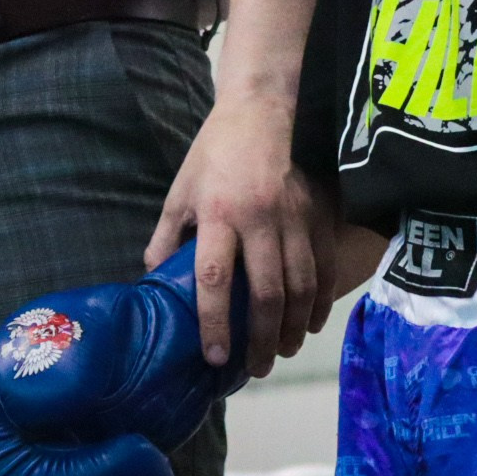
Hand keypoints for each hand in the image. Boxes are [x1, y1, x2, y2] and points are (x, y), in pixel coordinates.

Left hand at [145, 95, 335, 376]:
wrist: (268, 107)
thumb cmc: (218, 149)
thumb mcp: (183, 186)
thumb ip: (168, 232)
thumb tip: (152, 274)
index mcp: (219, 212)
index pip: (214, 277)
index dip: (215, 321)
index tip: (215, 356)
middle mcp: (260, 219)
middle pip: (265, 293)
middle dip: (261, 340)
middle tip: (257, 368)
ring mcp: (296, 218)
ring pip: (300, 287)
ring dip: (293, 329)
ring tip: (283, 352)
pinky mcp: (321, 215)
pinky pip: (324, 269)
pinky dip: (319, 303)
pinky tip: (310, 324)